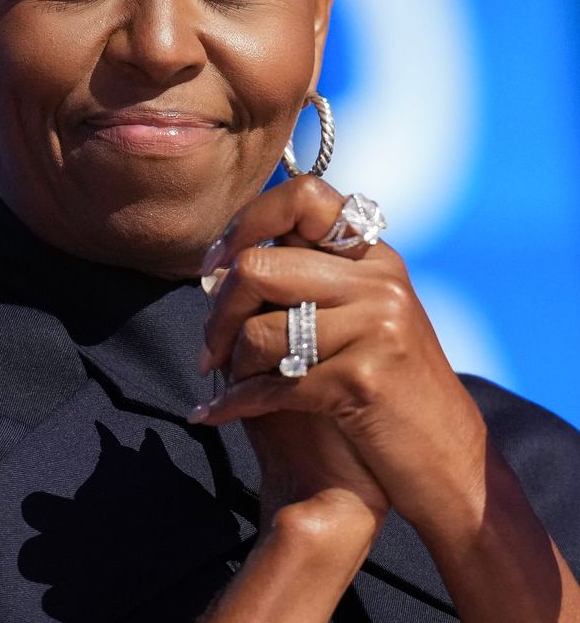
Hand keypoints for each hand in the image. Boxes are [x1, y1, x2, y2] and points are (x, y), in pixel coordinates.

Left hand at [193, 175, 487, 536]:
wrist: (448, 461)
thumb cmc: (384, 387)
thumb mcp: (355, 319)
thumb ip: (298, 283)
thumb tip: (214, 271)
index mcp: (373, 256)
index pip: (302, 196)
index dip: (246, 223)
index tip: (216, 265)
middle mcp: (379, 281)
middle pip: (258, 268)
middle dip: (218, 312)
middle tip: (209, 347)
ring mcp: (377, 326)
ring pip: (259, 330)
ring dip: (231, 362)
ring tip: (226, 380)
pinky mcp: (365, 378)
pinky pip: (274, 384)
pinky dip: (236, 403)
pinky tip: (215, 413)